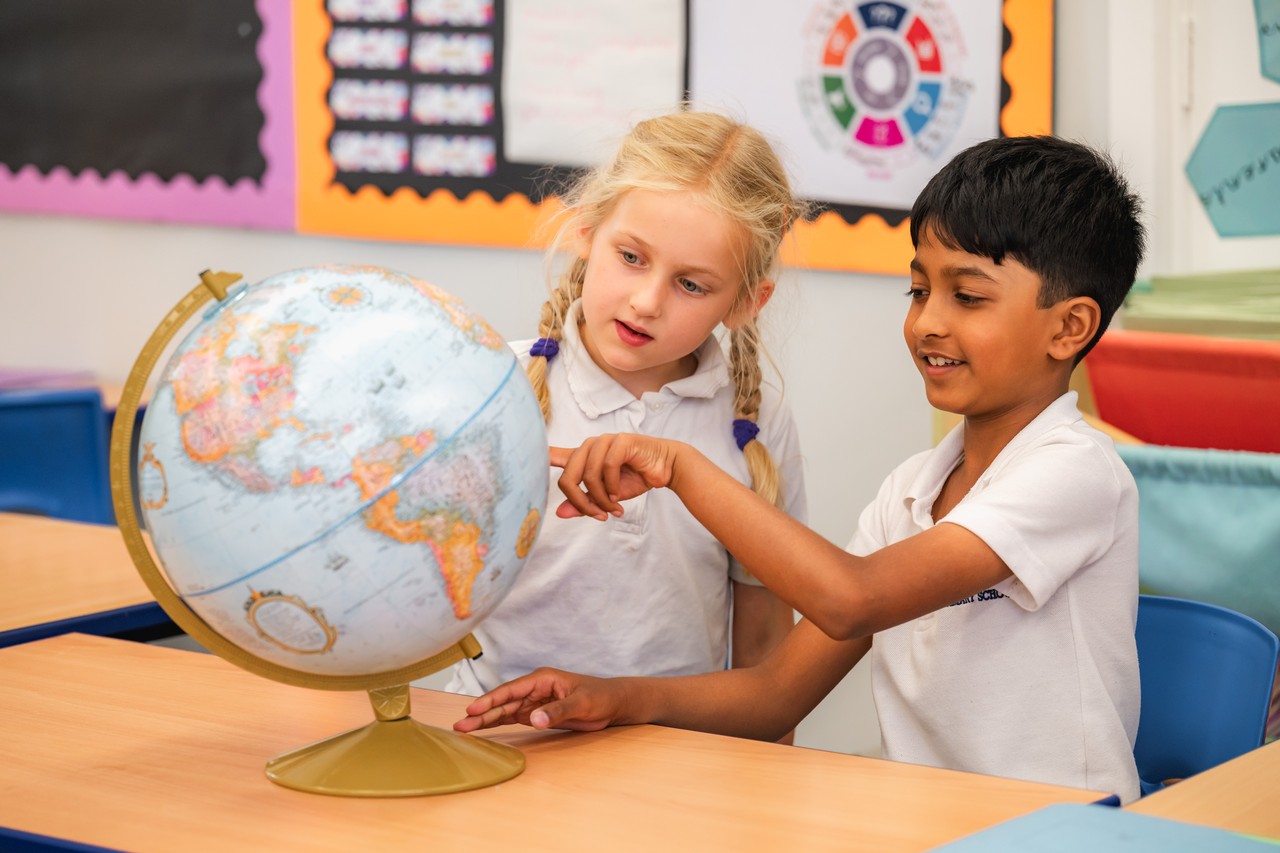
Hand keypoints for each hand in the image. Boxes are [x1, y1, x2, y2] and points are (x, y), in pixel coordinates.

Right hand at [452, 668, 625, 732]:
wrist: (612, 704)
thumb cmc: (599, 696)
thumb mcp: (581, 703)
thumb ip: (557, 711)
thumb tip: (534, 719)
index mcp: (542, 679)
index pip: (511, 690)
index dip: (491, 700)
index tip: (473, 709)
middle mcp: (533, 689)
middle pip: (503, 702)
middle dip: (481, 713)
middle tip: (460, 725)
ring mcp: (533, 702)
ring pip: (504, 712)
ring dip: (485, 720)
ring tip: (463, 730)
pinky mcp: (536, 714)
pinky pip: (512, 719)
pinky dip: (497, 724)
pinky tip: (481, 730)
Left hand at [549, 434, 679, 520]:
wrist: (666, 468)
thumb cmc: (636, 478)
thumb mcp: (606, 496)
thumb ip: (584, 502)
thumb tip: (559, 513)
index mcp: (584, 456)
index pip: (556, 455)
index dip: (540, 457)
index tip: (524, 458)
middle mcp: (590, 446)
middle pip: (568, 476)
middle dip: (580, 502)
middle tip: (597, 516)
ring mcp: (604, 441)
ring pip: (588, 475)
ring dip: (601, 498)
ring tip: (613, 508)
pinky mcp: (620, 441)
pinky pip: (606, 467)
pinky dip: (612, 487)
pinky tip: (619, 496)